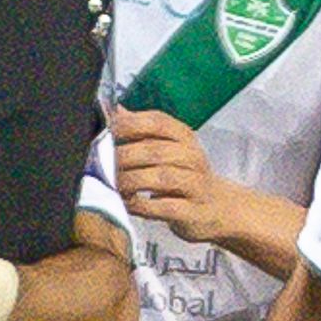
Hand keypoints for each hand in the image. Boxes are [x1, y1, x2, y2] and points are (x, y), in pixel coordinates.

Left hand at [112, 108, 253, 247]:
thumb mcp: (168, 149)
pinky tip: (127, 204)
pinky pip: (165, 206)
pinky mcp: (194, 211)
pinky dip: (141, 205)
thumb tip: (114, 110)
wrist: (220, 208)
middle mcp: (192, 157)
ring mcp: (196, 184)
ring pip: (160, 177)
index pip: (155, 122)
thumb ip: (142, 132)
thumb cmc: (185, 176)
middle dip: (122, 157)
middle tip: (100, 166)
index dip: (127, 125)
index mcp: (184, 137)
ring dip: (130, 181)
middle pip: (153, 150)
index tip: (104, 133)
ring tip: (112, 186)